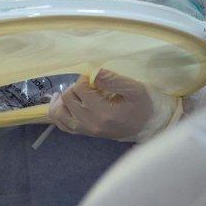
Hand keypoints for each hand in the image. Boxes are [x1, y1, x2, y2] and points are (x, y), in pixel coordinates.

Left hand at [47, 70, 173, 141]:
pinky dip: (59, 113)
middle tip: (88, 85)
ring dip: (62, 100)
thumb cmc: (142, 106)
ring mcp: (86, 130)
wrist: (147, 127)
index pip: (80, 90)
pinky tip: (63, 104)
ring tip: (72, 92)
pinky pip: (62, 125)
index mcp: (103, 112)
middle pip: (68, 99)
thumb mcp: (134, 89)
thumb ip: (113, 80)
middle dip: (75, 87)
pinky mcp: (84, 133)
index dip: (84, 79)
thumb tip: (93, 72)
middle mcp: (91, 124)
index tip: (94, 79)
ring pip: (59, 114)